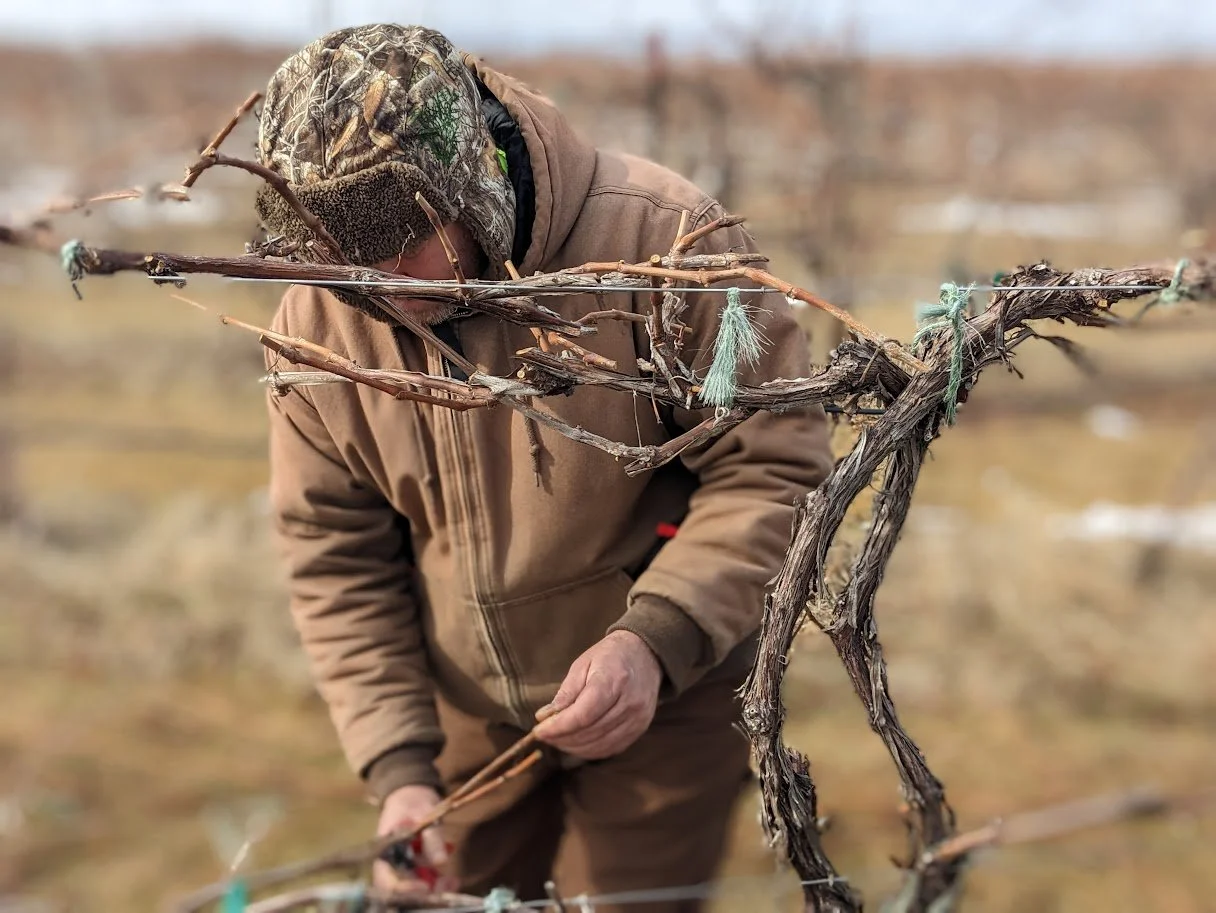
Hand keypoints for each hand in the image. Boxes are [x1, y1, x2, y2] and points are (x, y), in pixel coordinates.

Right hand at [372, 784, 455, 893]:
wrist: (412, 793)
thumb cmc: (412, 800)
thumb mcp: (423, 812)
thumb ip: (432, 836)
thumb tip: (441, 861)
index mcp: (383, 850)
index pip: (386, 878)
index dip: (404, 888)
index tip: (425, 887)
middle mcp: (390, 863)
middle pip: (401, 888)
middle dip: (423, 892)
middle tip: (446, 886)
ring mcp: (402, 866)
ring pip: (414, 887)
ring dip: (433, 889)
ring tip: (452, 882)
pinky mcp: (414, 867)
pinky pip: (424, 880)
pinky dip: (437, 882)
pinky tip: (452, 880)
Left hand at [533, 631, 662, 759]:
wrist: (646, 654)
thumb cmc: (610, 655)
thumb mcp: (583, 663)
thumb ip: (566, 691)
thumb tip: (545, 717)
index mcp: (614, 680)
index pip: (584, 714)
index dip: (559, 727)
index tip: (539, 731)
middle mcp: (630, 702)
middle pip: (590, 731)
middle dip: (562, 737)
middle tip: (543, 734)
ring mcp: (638, 718)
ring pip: (599, 744)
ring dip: (573, 746)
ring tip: (556, 739)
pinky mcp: (640, 729)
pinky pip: (610, 748)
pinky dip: (589, 750)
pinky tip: (575, 743)